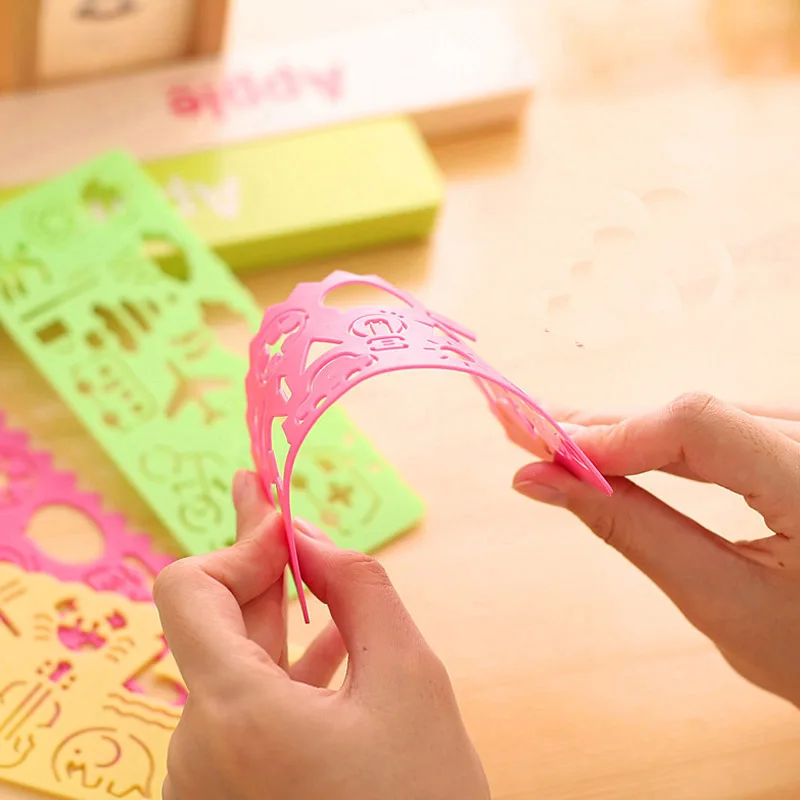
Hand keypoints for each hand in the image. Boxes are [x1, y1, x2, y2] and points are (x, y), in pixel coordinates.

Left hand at [155, 471, 489, 799]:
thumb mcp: (410, 679)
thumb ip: (360, 589)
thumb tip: (311, 536)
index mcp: (233, 715)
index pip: (187, 590)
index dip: (237, 545)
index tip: (284, 522)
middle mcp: (196, 751)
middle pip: (214, 627)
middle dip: (253, 562)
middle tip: (263, 493)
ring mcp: (205, 780)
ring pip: (235, 671)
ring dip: (275, 618)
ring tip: (304, 566)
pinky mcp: (227, 796)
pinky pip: (244, 714)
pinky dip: (280, 670)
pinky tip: (322, 640)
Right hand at [513, 393, 799, 707]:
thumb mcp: (722, 602)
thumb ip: (631, 530)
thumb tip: (541, 481)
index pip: (696, 426)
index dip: (612, 435)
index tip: (544, 456)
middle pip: (691, 413)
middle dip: (600, 429)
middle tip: (522, 433)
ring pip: (700, 416)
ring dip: (623, 431)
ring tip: (554, 441)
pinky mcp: (799, 439)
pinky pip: (720, 426)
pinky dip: (661, 439)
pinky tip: (615, 442)